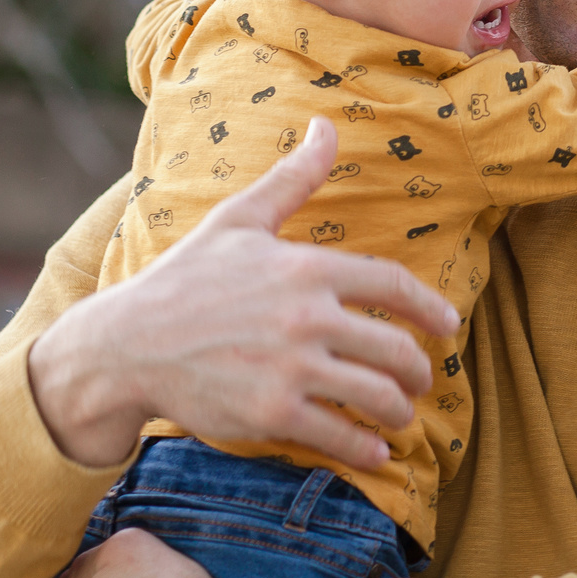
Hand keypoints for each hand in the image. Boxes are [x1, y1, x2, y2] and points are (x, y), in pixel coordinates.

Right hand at [26, 117, 460, 470]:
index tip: (449, 325)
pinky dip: (366, 449)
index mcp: (306, 268)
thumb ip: (293, 178)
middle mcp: (307, 317)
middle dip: (418, 371)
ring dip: (398, 412)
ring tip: (398, 417)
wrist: (127, 344)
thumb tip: (326, 125)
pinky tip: (373, 452)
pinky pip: (340, 436)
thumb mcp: (239, 219)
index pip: (393, 286)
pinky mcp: (273, 413)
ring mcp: (292, 368)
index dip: (431, 309)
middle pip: (396, 349)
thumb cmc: (184, 279)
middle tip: (420, 380)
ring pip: (377, 396)